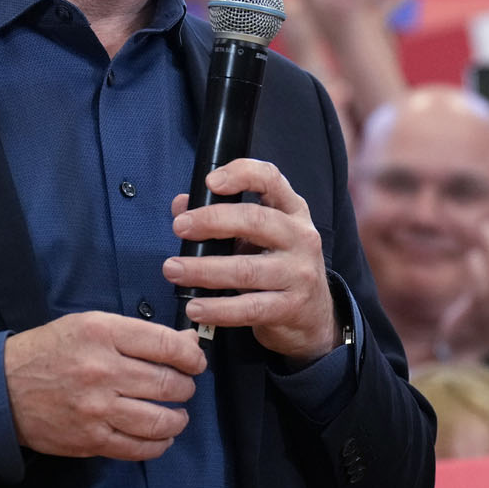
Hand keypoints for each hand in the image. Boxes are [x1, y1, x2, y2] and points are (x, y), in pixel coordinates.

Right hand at [2, 311, 206, 461]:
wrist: (2, 389)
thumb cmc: (50, 351)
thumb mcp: (90, 325)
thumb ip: (138, 334)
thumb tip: (187, 343)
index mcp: (102, 334)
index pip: (165, 345)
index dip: (191, 356)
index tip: (195, 362)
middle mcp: (102, 370)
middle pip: (168, 383)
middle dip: (186, 387)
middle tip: (184, 387)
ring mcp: (97, 409)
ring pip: (159, 420)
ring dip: (178, 419)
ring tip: (177, 415)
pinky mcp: (91, 440)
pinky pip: (138, 448)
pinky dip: (158, 444)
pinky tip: (161, 437)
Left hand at [164, 159, 338, 363]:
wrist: (314, 313)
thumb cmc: (279, 266)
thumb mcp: (258, 236)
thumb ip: (221, 218)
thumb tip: (181, 206)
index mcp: (292, 211)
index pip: (271, 179)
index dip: (241, 174)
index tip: (210, 182)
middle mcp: (301, 237)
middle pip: (256, 221)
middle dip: (212, 221)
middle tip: (180, 227)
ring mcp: (299, 273)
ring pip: (247, 269)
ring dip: (204, 270)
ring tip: (174, 270)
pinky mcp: (292, 306)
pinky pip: (250, 308)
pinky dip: (218, 308)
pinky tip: (195, 307)